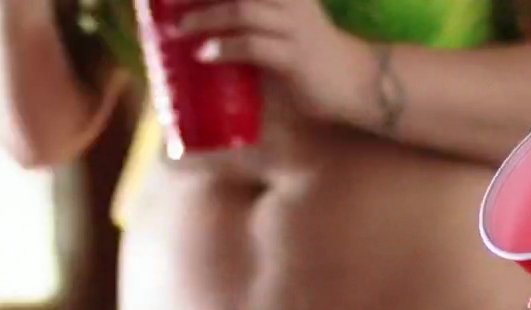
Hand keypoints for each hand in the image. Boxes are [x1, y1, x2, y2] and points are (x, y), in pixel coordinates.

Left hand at [179, 0, 372, 122]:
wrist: (361, 81)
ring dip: (206, 17)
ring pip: (242, 11)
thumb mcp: (285, 32)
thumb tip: (208, 37)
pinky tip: (205, 53)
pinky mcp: (295, 56)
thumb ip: (255, 25)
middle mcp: (290, 3)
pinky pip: (254, 45)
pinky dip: (225, 47)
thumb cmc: (317, 59)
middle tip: (170, 3)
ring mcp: (294, 27)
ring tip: (179, 28)